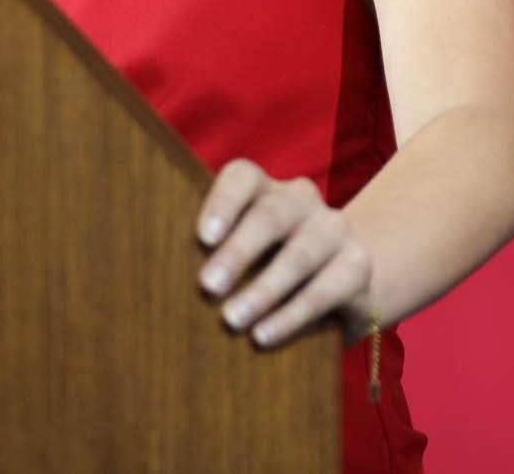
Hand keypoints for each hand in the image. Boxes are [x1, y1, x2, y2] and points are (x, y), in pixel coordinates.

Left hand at [194, 158, 375, 349]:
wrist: (338, 288)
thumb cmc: (262, 274)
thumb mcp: (240, 260)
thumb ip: (210, 260)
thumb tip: (155, 285)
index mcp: (265, 191)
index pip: (243, 177)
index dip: (222, 202)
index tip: (201, 238)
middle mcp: (302, 201)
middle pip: (270, 215)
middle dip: (238, 252)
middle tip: (207, 287)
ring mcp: (334, 230)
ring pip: (300, 254)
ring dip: (264, 290)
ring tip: (231, 321)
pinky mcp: (358, 266)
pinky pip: (326, 289)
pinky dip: (292, 315)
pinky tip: (263, 337)